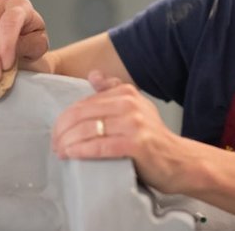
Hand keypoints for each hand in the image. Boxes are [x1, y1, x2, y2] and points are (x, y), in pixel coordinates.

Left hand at [51, 71, 184, 191]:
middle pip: (82, 114)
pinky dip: (81, 150)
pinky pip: (100, 146)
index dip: (65, 118)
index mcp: (126, 92)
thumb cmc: (152, 137)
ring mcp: (134, 124)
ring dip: (67, 142)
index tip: (57, 133)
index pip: (84, 102)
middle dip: (62, 130)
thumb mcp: (135, 107)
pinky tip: (71, 154)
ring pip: (88, 129)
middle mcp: (130, 104)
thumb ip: (113, 91)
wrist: (179, 160)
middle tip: (54, 144)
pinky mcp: (136, 144)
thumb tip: (93, 74)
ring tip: (60, 152)